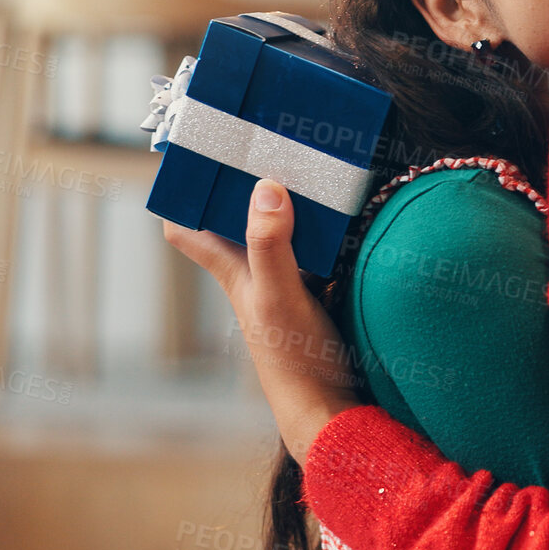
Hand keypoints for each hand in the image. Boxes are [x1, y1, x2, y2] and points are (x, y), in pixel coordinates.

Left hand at [163, 180, 362, 462]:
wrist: (335, 409)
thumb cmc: (294, 360)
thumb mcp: (277, 294)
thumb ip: (270, 244)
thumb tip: (266, 187)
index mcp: (235, 272)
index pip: (188, 230)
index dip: (184, 196)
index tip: (195, 157)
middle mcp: (261, 273)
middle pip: (244, 220)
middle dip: (254, 184)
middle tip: (273, 140)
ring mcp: (298, 283)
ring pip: (291, 231)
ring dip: (304, 203)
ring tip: (321, 161)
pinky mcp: (334, 292)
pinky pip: (331, 248)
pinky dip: (342, 228)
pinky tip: (364, 211)